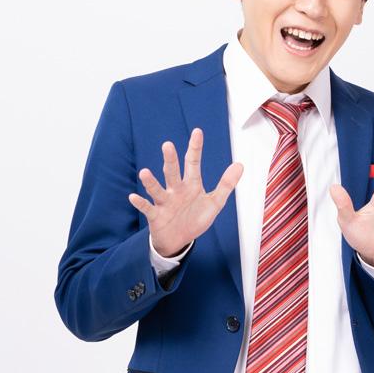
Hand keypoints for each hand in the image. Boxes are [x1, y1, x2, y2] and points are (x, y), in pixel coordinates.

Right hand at [128, 128, 243, 257]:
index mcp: (191, 185)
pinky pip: (147, 208)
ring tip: (145, 172)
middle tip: (168, 145)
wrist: (179, 240)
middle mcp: (176, 190)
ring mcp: (164, 202)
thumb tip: (239, 165)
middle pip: (172, 172)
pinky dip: (140, 203)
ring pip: (157, 189)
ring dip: (151, 182)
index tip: (197, 132)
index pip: (193, 163)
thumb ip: (226, 184)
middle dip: (170, 160)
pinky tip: (134, 197)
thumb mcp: (215, 203)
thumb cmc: (195, 218)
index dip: (195, 148)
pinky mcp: (156, 215)